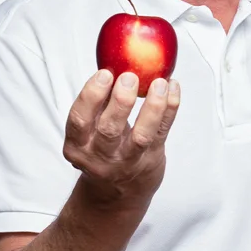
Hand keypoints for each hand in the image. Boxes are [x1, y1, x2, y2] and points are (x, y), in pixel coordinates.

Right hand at [64, 68, 177, 215]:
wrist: (117, 191)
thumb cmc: (102, 147)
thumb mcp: (89, 131)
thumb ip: (99, 103)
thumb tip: (115, 59)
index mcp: (77, 145)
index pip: (78, 121)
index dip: (91, 96)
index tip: (105, 73)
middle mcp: (100, 157)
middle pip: (109, 130)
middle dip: (121, 100)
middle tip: (130, 75)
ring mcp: (127, 161)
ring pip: (141, 135)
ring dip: (152, 106)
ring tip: (160, 82)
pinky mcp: (151, 159)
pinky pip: (163, 132)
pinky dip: (170, 108)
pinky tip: (173, 87)